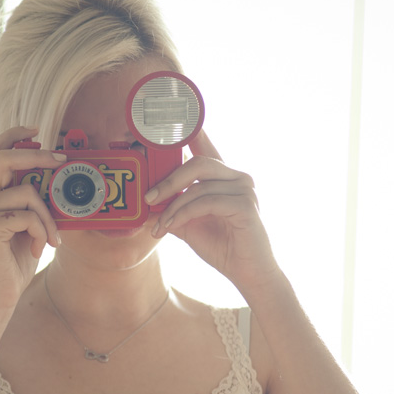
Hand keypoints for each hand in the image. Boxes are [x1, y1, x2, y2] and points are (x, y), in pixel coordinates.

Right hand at [0, 127, 65, 308]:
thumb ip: (31, 202)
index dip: (12, 136)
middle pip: (3, 157)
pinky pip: (28, 215)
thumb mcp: (26, 225)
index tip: (35, 131)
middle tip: (60, 160)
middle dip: (36, 154)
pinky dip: (42, 231)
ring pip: (26, 191)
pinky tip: (37, 248)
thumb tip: (56, 179)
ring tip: (50, 238)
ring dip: (48, 215)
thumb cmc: (14, 261)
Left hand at [147, 131, 278, 290]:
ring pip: (198, 186)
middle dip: (169, 180)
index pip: (204, 147)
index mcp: (224, 177)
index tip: (170, 120)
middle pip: (197, 163)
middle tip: (148, 198)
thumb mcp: (189, 225)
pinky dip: (184, 214)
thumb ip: (171, 210)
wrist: (247, 273)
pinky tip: (173, 226)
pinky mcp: (245, 206)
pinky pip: (206, 202)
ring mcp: (244, 189)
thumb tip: (145, 203)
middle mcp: (237, 177)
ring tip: (160, 224)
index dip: (189, 131)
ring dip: (173, 206)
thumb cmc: (222, 246)